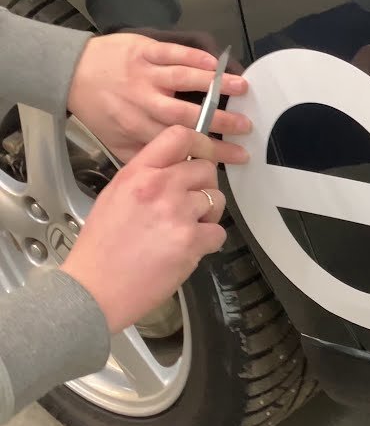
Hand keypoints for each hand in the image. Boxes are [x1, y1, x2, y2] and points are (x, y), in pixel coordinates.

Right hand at [61, 127, 235, 332]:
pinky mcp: (192, 240)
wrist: (94, 289)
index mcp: (137, 174)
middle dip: (204, 185)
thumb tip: (177, 169)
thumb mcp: (114, 197)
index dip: (199, 142)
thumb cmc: (101, 249)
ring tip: (184, 229)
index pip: (178, 136)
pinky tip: (187, 249)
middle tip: (190, 204)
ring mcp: (178, 213)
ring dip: (208, 214)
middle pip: (206, 169)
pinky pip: (219, 232)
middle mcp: (159, 187)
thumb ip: (146, 177)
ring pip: (217, 199)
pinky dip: (208, 241)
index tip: (202, 154)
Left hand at [67, 34, 250, 162]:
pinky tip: (215, 62)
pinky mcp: (144, 50)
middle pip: (185, 114)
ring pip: (183, 79)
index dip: (211, 150)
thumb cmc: (98, 108)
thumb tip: (179, 167)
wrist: (70, 71)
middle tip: (246, 125)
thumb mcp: (113, 139)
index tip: (238, 154)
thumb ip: (144, 154)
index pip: (180, 142)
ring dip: (214, 83)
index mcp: (136, 127)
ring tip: (243, 87)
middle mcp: (142, 101)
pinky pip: (172, 53)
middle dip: (219, 120)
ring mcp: (144, 73)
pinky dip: (194, 57)